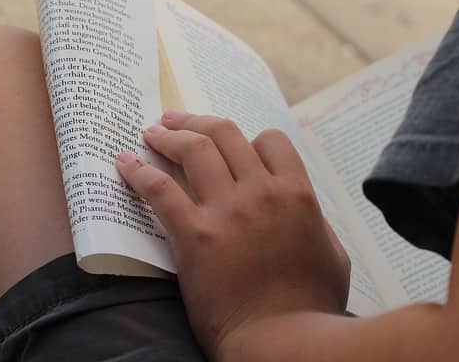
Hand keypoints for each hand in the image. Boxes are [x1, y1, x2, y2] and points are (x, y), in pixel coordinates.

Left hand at [116, 110, 350, 359]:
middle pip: (226, 134)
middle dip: (197, 120)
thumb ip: (316, 221)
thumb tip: (303, 208)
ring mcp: (227, 211)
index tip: (231, 147)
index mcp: (297, 193)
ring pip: (194, 150)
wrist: (282, 341)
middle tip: (175, 118)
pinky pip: (159, 190)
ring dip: (169, 135)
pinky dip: (139, 171)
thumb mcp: (333, 254)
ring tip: (152, 132)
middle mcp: (261, 192)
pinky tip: (125, 163)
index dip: (249, 139)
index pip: (270, 140)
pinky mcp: (194, 236)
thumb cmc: (312, 306)